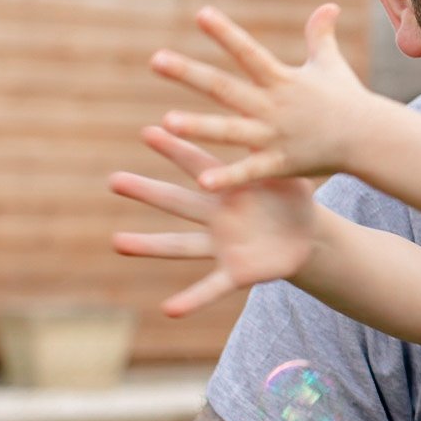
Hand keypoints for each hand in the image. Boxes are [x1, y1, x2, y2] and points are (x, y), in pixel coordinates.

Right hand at [111, 125, 318, 316]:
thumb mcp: (288, 173)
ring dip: (149, 246)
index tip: (148, 131)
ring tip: (117, 243)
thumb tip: (266, 111)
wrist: (308, 236)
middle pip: (177, 202)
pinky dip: (191, 299)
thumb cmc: (292, 197)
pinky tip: (168, 309)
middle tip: (113, 180)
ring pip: (180, 246)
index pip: (198, 164)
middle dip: (146, 191)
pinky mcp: (236, 273)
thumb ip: (274, 153)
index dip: (176, 148)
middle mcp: (217, 216)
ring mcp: (222, 245)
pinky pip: (210, 288)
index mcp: (229, 188)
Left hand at [151, 4, 374, 188]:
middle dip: (190, 74)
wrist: (370, 138)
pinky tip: (201, 181)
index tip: (200, 14)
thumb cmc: (348, 100)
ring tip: (166, 122)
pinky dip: (228, 178)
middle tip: (156, 59)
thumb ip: (320, 36)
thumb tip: (328, 5)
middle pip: (225, 87)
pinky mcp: (280, 163)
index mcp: (281, 79)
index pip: (247, 52)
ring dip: (199, 127)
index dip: (225, 33)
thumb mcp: (331, 64)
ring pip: (231, 131)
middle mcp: (273, 105)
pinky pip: (250, 172)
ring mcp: (275, 135)